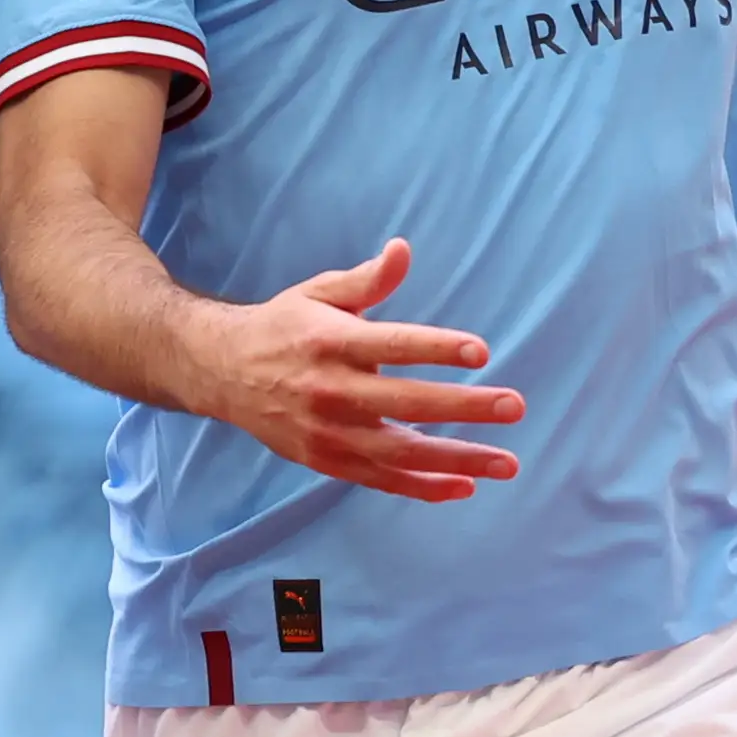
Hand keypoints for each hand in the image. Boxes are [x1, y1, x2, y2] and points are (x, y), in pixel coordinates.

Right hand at [170, 239, 521, 502]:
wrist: (222, 373)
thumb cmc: (284, 326)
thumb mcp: (319, 293)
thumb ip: (367, 279)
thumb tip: (404, 250)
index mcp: (332, 342)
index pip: (393, 345)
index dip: (438, 348)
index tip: (482, 352)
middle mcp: (331, 391)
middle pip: (406, 403)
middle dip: (464, 407)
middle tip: (514, 405)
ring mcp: (329, 432)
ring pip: (401, 453)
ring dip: (458, 459)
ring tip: (508, 462)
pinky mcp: (327, 461)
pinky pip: (383, 479)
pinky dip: (424, 486)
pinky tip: (465, 484)